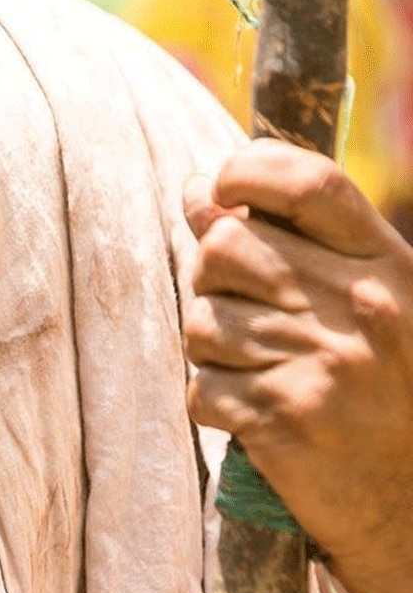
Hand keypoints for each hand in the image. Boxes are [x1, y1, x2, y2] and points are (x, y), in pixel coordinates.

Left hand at [183, 138, 412, 592]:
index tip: (221, 188)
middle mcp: (353, 307)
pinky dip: (213, 403)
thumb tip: (200, 196)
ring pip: (200, 322)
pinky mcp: (281, 421)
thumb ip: (290, 245)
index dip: (246, 171)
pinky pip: (200, 389)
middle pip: (225, 248)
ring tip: (255, 369)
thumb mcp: (369, 304)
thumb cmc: (393, 394)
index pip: (307, 183)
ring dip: (211, 349)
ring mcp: (317, 364)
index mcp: (383, 267)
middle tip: (239, 310)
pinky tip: (251, 413)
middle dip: (211, 277)